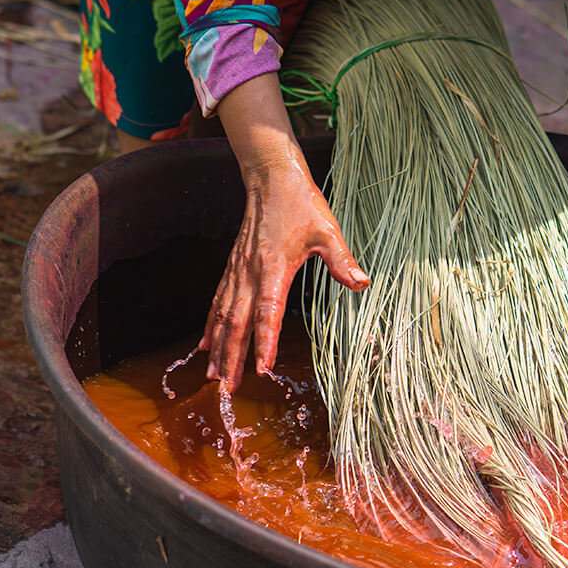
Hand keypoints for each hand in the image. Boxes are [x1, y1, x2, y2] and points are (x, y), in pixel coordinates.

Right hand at [200, 154, 368, 388]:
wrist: (271, 177)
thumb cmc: (301, 203)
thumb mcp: (327, 229)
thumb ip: (341, 259)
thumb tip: (361, 282)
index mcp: (273, 266)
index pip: (267, 312)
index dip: (265, 341)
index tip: (263, 368)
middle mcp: (250, 272)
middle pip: (237, 322)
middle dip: (232, 357)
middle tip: (228, 389)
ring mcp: (238, 270)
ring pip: (223, 315)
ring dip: (217, 347)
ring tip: (213, 376)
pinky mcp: (234, 266)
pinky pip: (218, 300)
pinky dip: (210, 324)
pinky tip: (205, 344)